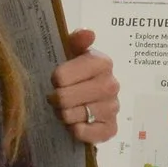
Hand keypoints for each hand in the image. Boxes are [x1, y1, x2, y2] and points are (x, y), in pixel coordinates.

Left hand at [52, 28, 119, 144]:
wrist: (91, 98)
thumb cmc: (77, 73)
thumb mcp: (74, 52)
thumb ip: (76, 40)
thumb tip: (87, 33)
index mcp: (102, 63)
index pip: (62, 77)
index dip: (54, 80)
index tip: (56, 80)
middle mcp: (111, 85)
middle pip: (65, 98)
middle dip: (56, 100)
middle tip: (57, 98)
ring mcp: (113, 108)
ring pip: (72, 116)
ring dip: (63, 115)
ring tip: (65, 109)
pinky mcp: (111, 128)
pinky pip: (84, 133)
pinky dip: (75, 130)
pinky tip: (76, 122)